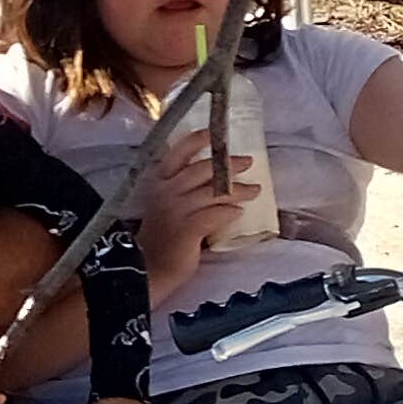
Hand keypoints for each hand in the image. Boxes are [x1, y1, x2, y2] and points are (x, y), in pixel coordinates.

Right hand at [138, 135, 258, 293]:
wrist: (148, 269)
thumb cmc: (160, 239)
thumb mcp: (165, 207)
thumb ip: (183, 192)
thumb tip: (214, 180)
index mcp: (159, 183)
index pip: (178, 154)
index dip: (197, 141)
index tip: (215, 134)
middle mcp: (166, 192)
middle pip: (202, 169)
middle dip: (228, 164)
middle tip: (248, 162)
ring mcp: (176, 210)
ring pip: (213, 191)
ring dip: (238, 189)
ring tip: (254, 190)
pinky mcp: (187, 229)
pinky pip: (216, 214)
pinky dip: (230, 212)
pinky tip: (238, 213)